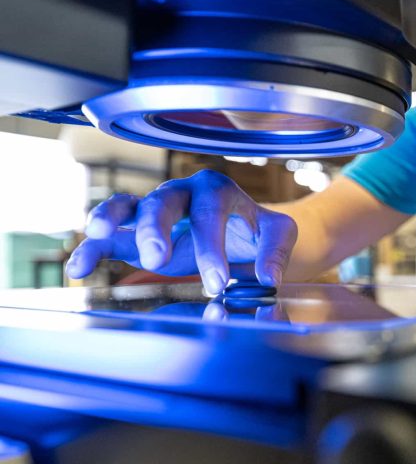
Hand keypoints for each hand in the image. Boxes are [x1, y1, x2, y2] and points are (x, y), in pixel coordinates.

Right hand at [65, 169, 297, 293]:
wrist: (246, 231)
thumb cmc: (259, 230)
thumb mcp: (280, 234)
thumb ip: (276, 251)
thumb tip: (267, 278)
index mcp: (218, 189)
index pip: (211, 213)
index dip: (212, 248)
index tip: (217, 283)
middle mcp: (183, 193)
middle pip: (164, 200)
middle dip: (157, 228)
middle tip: (158, 260)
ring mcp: (157, 210)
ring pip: (130, 206)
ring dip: (112, 218)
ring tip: (98, 234)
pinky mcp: (138, 233)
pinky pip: (111, 235)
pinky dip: (93, 248)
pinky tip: (79, 268)